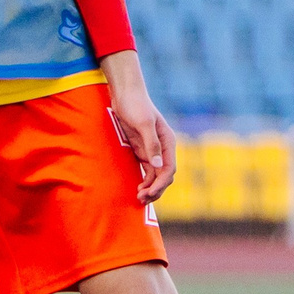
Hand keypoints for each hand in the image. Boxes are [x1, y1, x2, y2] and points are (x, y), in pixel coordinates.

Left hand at [99, 51, 176, 205]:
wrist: (125, 93)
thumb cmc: (136, 105)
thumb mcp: (143, 123)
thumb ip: (151, 144)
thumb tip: (158, 166)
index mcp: (167, 142)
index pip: (168, 169)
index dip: (160, 183)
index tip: (149, 193)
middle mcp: (162, 148)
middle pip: (164, 175)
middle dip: (156, 189)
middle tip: (142, 199)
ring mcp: (152, 150)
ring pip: (155, 175)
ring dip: (150, 187)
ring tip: (139, 198)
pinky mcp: (141, 150)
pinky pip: (146, 170)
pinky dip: (144, 181)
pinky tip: (137, 188)